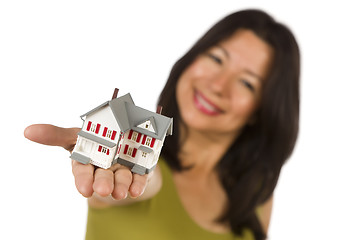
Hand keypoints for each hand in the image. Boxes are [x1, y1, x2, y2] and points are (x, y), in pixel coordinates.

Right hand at [24, 124, 148, 199]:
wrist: (123, 143)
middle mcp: (104, 169)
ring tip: (121, 192)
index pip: (83, 173)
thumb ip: (57, 135)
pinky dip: (138, 184)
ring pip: (121, 179)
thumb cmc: (95, 140)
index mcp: (88, 161)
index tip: (85, 190)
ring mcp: (122, 171)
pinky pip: (139, 178)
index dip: (83, 181)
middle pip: (103, 177)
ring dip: (121, 185)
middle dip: (103, 184)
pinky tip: (136, 190)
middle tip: (103, 191)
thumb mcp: (77, 134)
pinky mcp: (139, 171)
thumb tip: (27, 131)